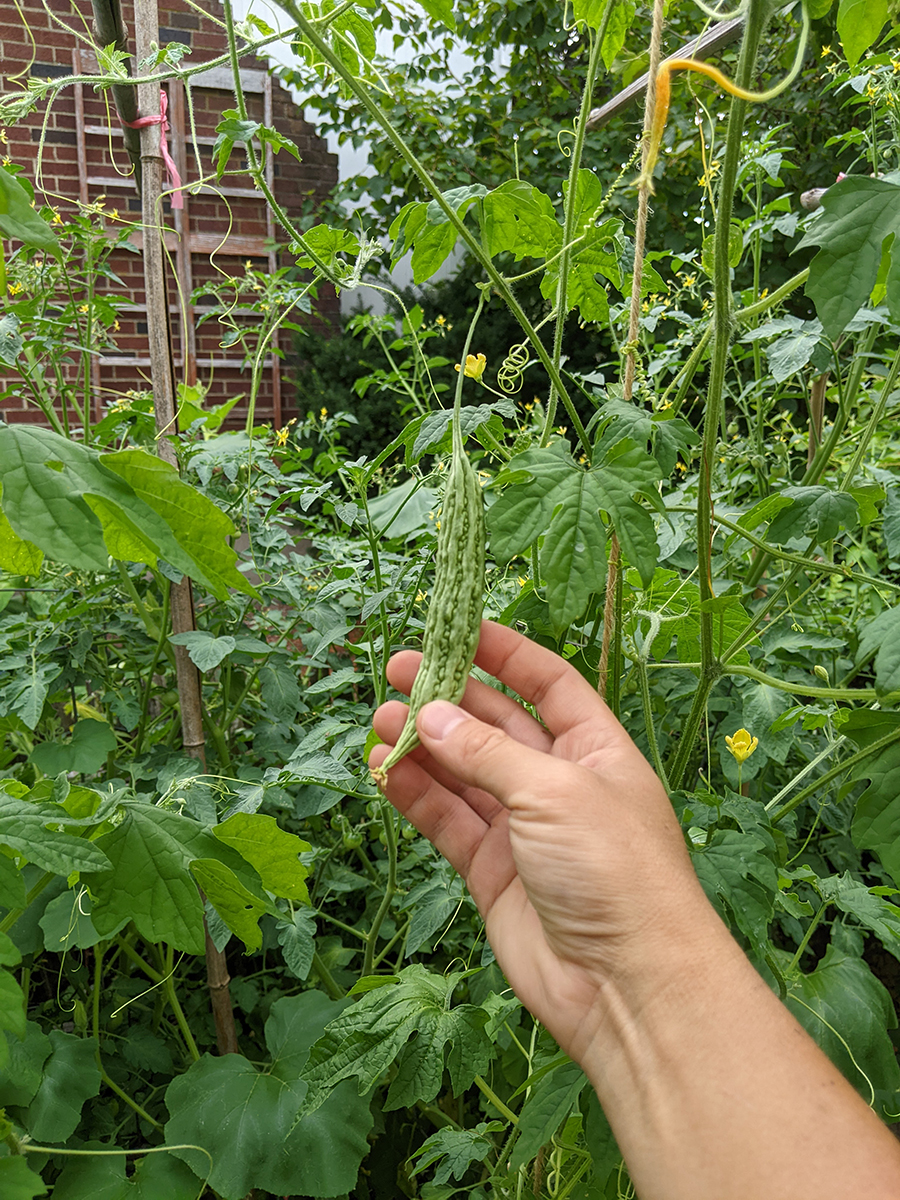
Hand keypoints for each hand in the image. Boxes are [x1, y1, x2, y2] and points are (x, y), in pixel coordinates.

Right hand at [369, 620, 716, 1059]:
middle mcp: (559, 783)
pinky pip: (448, 821)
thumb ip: (487, 754)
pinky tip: (384, 770)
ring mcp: (524, 829)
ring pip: (464, 773)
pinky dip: (416, 795)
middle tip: (395, 670)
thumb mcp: (554, 792)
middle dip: (449, 696)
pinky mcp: (493, 872)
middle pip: (497, 725)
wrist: (627, 985)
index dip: (505, 653)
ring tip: (380, 719)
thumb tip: (428, 714)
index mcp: (596, 750)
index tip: (456, 628)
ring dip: (423, 745)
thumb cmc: (614, 871)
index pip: (547, 684)